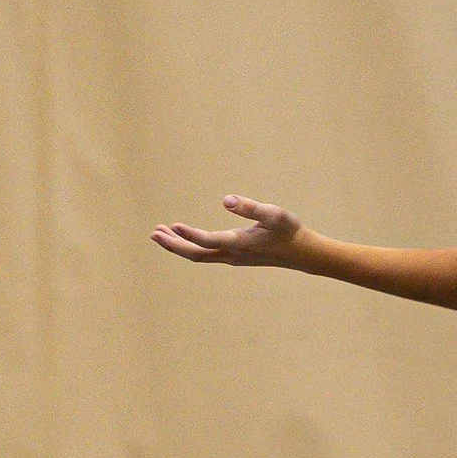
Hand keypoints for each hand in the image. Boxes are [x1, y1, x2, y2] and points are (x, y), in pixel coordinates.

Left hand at [151, 195, 310, 267]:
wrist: (303, 253)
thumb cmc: (289, 231)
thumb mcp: (274, 214)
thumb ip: (251, 207)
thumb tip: (226, 200)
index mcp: (240, 244)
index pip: (207, 242)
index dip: (189, 235)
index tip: (172, 225)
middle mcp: (232, 255)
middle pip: (195, 255)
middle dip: (173, 245)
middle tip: (153, 233)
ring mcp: (232, 258)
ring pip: (199, 255)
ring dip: (179, 246)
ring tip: (161, 233)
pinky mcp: (235, 256)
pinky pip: (206, 254)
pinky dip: (191, 246)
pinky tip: (185, 238)